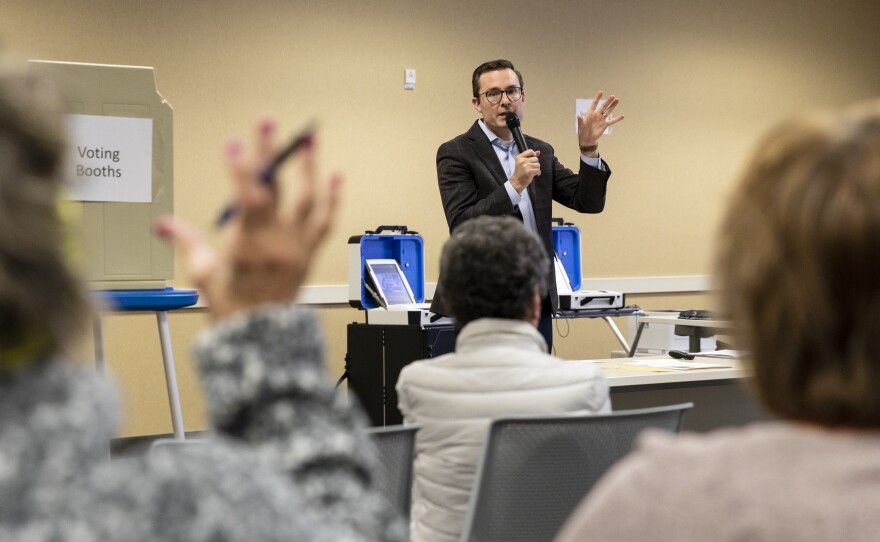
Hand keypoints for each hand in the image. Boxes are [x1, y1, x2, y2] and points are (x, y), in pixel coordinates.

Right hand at [154, 119, 340, 319]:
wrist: (261, 335)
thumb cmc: (232, 305)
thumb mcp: (202, 273)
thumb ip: (184, 241)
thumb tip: (161, 223)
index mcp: (249, 246)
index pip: (247, 200)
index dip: (240, 171)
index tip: (233, 145)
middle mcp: (278, 242)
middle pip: (276, 190)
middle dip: (270, 154)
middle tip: (267, 123)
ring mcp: (298, 245)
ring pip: (308, 200)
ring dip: (309, 167)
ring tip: (309, 140)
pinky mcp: (310, 251)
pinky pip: (325, 221)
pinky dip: (332, 198)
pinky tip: (335, 176)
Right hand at [510, 149, 541, 192]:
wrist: (516, 182)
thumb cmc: (520, 172)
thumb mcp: (522, 162)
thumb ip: (530, 156)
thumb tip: (538, 152)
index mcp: (520, 157)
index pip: (530, 151)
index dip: (533, 155)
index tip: (532, 160)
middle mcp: (522, 160)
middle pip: (536, 159)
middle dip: (535, 164)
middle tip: (531, 168)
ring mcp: (526, 166)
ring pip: (538, 164)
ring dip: (537, 169)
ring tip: (533, 171)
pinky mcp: (529, 171)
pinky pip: (538, 170)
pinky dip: (538, 173)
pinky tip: (535, 174)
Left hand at [577, 91, 624, 150]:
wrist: (587, 139)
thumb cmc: (582, 131)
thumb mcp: (581, 126)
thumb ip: (580, 120)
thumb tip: (578, 115)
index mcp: (590, 113)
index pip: (594, 104)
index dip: (597, 98)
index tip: (601, 92)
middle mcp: (597, 115)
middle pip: (603, 106)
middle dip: (608, 101)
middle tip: (613, 96)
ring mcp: (601, 119)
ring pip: (608, 111)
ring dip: (613, 106)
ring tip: (617, 100)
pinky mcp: (605, 125)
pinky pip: (612, 121)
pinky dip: (617, 119)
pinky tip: (622, 116)